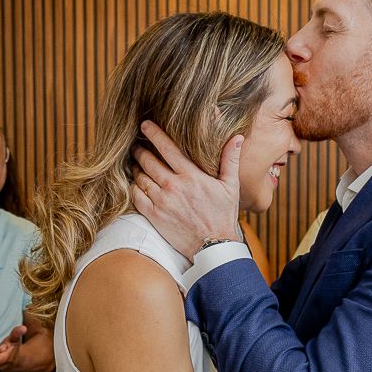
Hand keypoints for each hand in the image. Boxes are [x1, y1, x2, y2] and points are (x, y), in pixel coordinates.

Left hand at [130, 120, 243, 259]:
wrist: (213, 246)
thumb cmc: (223, 216)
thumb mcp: (231, 186)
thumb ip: (230, 160)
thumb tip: (237, 137)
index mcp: (191, 175)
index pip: (167, 148)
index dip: (154, 133)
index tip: (145, 125)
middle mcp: (174, 186)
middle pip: (148, 160)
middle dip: (140, 150)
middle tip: (136, 145)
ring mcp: (162, 201)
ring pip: (140, 177)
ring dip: (135, 168)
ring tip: (135, 163)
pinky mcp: (154, 215)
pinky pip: (136, 196)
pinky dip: (134, 187)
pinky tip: (136, 183)